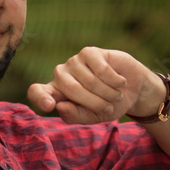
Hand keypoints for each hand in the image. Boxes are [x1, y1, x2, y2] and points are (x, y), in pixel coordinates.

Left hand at [27, 47, 161, 123]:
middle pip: (70, 89)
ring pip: (89, 81)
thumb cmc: (109, 105)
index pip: (36, 92)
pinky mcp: (89, 52)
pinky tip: (120, 81)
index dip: (40, 98)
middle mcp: (61, 76)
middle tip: (108, 108)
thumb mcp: (93, 117)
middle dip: (95, 103)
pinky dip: (115, 81)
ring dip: (109, 94)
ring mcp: (74, 62)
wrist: (132, 91)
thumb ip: (76, 116)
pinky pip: (102, 70)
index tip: (50, 105)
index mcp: (56, 94)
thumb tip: (59, 107)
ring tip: (115, 95)